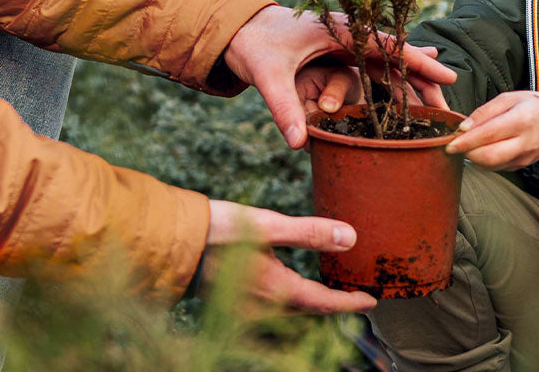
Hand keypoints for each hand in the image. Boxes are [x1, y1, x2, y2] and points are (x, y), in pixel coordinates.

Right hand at [201, 200, 377, 314]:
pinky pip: (269, 310)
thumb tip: (350, 238)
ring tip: (325, 291)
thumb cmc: (216, 230)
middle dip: (332, 304)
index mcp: (277, 289)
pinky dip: (286, 302)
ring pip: (289, 313)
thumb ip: (309, 232)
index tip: (370, 300)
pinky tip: (286, 287)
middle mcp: (264, 308)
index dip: (350, 303)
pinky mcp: (230, 306)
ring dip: (309, 304)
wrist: (168, 244)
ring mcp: (245, 310)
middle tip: (353, 295)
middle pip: (308, 311)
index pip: (325, 303)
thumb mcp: (267, 225)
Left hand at [224, 5, 455, 148]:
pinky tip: (408, 105)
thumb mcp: (268, 77)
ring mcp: (346, 44)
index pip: (390, 46)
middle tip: (448, 107)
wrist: (237, 30)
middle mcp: (349, 34)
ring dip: (410, 86)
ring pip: (388, 66)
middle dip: (424, 80)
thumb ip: (284, 108)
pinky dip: (392, 85)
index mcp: (340, 29)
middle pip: (396, 57)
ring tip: (435, 111)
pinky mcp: (339, 55)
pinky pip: (373, 70)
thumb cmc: (254, 46)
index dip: (420, 62)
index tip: (448, 77)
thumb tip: (298, 144)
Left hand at [444, 91, 538, 170]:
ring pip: (490, 165)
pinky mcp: (520, 166)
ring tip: (468, 144)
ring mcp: (523, 158)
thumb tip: (464, 127)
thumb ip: (486, 111)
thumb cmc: (533, 107)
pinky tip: (481, 148)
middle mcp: (525, 142)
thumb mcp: (510, 98)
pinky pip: (495, 167)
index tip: (449, 142)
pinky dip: (483, 160)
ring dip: (473, 157)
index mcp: (522, 120)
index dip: (467, 141)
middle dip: (466, 153)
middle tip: (454, 144)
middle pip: (489, 156)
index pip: (490, 134)